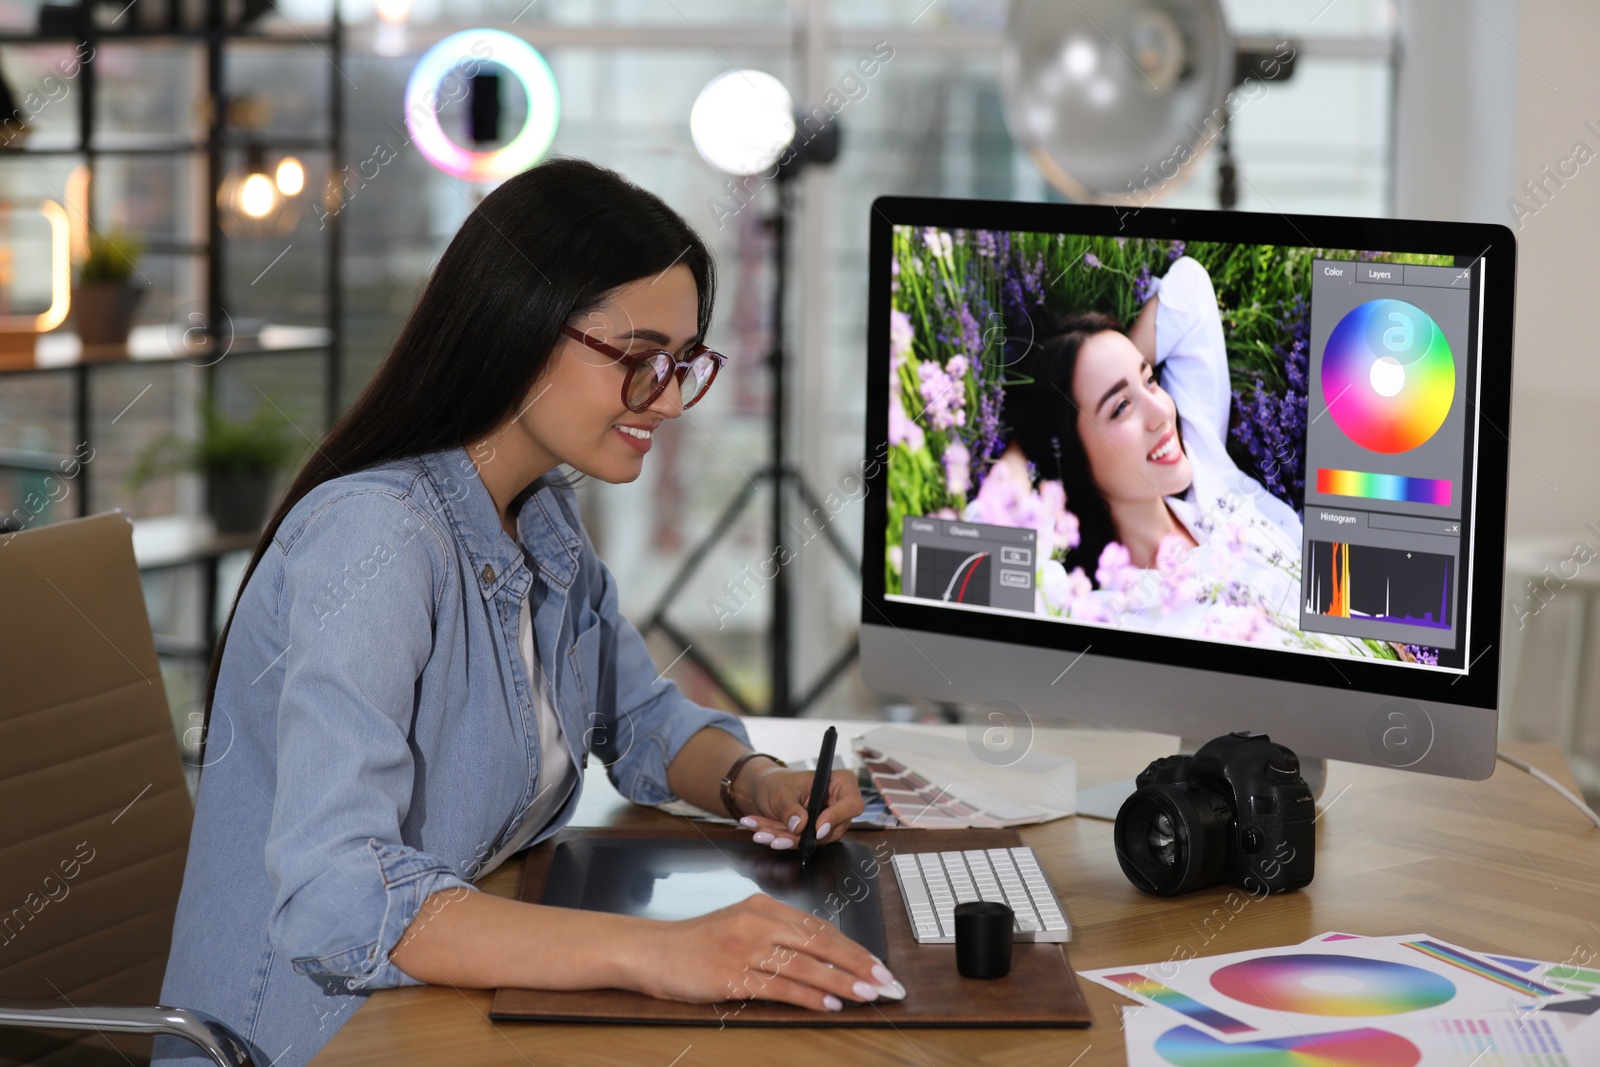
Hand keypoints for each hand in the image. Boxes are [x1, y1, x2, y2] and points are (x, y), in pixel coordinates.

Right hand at [625, 893, 896, 1011]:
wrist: (651, 951)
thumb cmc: (697, 944)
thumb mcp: (739, 926)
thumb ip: (776, 935)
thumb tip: (822, 960)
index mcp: (763, 907)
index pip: (819, 927)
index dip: (853, 948)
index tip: (879, 965)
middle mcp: (758, 922)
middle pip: (820, 943)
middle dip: (859, 964)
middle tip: (887, 982)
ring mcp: (745, 948)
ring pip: (806, 965)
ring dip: (842, 982)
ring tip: (869, 994)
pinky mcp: (732, 974)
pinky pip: (780, 986)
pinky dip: (809, 995)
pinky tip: (830, 1004)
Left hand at [737, 767, 863, 850]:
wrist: (761, 790)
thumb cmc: (775, 783)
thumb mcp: (780, 792)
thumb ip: (790, 809)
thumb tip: (799, 826)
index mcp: (838, 783)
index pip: (851, 803)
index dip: (837, 817)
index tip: (817, 828)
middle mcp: (837, 804)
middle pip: (833, 829)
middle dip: (802, 835)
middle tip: (777, 837)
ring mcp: (828, 820)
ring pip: (815, 840)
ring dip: (787, 840)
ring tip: (762, 834)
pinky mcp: (815, 833)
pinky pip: (804, 844)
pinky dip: (782, 841)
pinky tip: (764, 835)